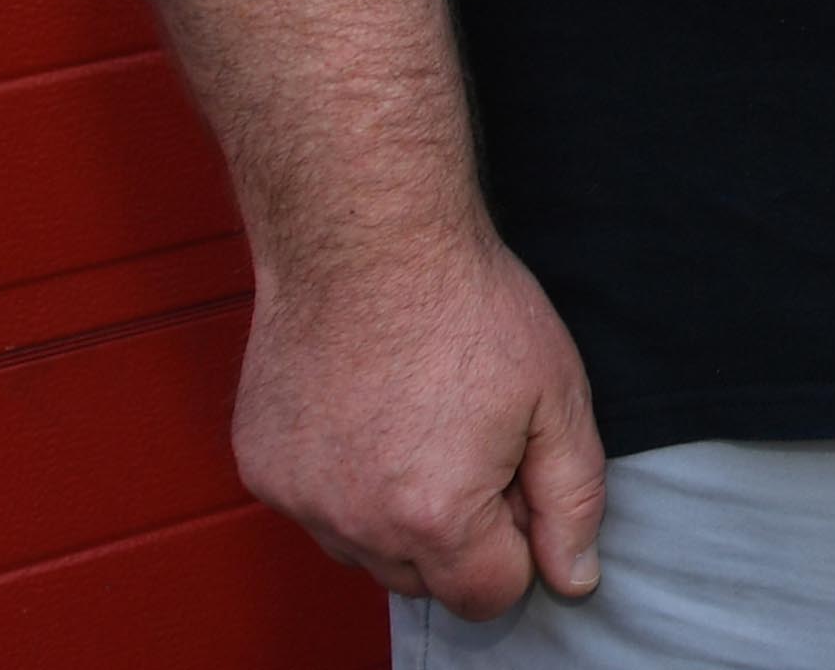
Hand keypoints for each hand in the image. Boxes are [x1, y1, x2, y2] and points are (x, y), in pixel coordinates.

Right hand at [235, 225, 606, 617]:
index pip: (489, 595)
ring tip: (419, 419)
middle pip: (424, 580)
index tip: (517, 477)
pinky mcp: (260, 468)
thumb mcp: (558, 398)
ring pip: (363, 550)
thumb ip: (572, 501)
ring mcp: (297, 499)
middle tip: (473, 440)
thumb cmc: (470, 308)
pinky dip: (344, 479)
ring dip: (396, 513)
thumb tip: (573, 578)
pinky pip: (316, 506)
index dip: (519, 542)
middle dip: (459, 534)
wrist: (367, 240)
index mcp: (435, 519)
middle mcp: (354, 524)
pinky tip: (367, 411)